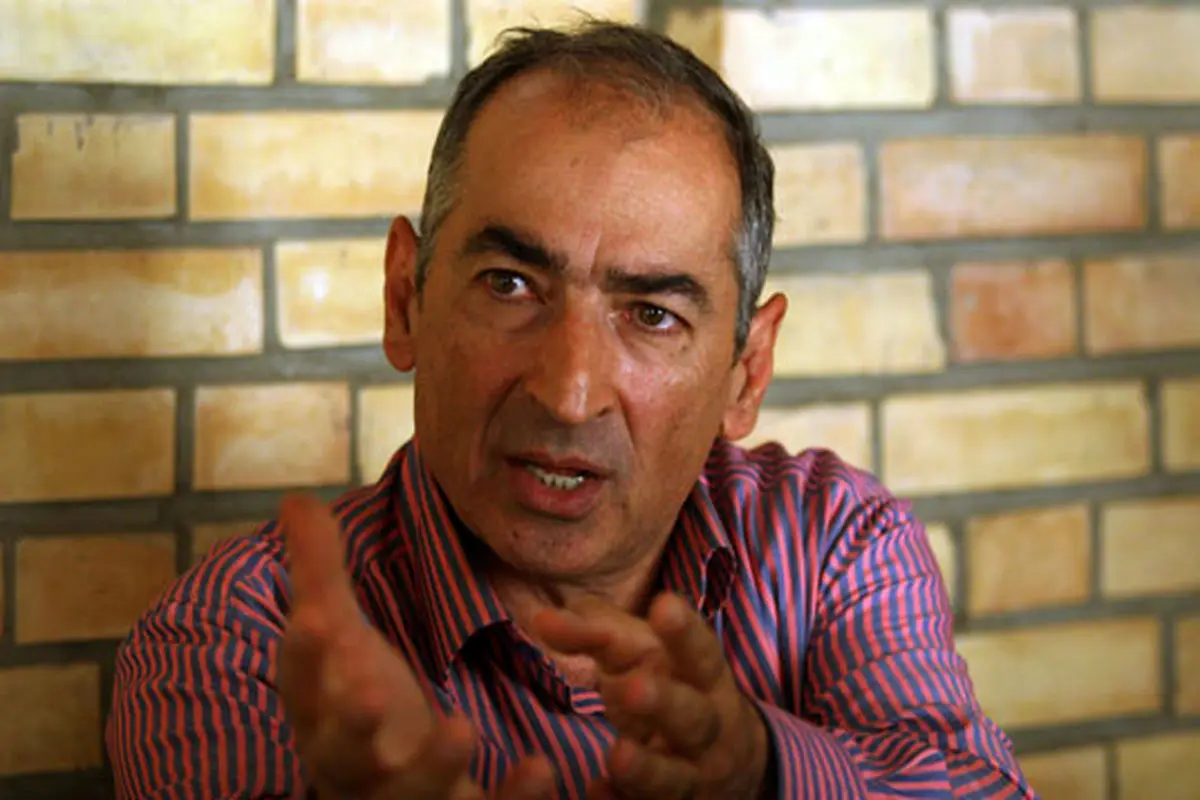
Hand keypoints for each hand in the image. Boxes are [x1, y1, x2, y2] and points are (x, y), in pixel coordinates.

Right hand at [277, 494, 554, 798]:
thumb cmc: (356, 697)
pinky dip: (510, 797)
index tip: (313, 620)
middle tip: (370, 694)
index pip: (305, 684)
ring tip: (460, 729)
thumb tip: (293, 498)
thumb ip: (319, 571)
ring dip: (432, 765)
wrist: (382, 783)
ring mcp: (405, 796)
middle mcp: (353, 762)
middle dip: (354, 726)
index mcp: (322, 710)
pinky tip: (541, 768)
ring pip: (411, 793)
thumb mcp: (337, 636)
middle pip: (344, 752)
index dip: (304, 657)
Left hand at [533, 593, 771, 799]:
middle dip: (665, 703)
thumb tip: (542, 619)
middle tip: (633, 687)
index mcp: (704, 679)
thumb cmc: (669, 688)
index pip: (699, 652)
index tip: (664, 605)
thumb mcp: (642, 655)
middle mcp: (708, 729)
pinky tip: (597, 794)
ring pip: (675, 777)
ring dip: (647, 769)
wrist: (727, 765)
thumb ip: (595, 633)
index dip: (684, 632)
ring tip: (616, 754)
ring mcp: (692, 777)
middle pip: (693, 717)